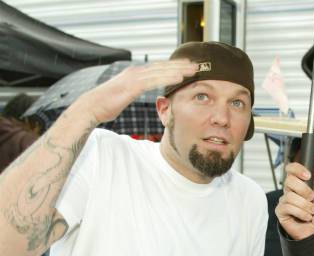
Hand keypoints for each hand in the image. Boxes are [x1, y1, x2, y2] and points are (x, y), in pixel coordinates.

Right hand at [76, 60, 197, 123]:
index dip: (174, 66)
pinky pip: (154, 81)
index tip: (188, 66)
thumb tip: (137, 92)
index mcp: (134, 74)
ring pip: (161, 72)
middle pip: (162, 66)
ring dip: (178, 70)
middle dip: (180, 65)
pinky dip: (168, 78)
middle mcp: (135, 72)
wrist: (91, 107)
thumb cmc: (106, 104)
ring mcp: (133, 78)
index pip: (158, 68)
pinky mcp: (132, 86)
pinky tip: (180, 78)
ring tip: (193, 70)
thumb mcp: (123, 95)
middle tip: (197, 65)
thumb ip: (132, 91)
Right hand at [276, 154, 313, 239]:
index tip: (308, 175)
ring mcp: (284, 201)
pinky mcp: (280, 211)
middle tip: (312, 199)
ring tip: (311, 212)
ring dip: (306, 206)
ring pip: (291, 196)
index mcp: (298, 184)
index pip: (290, 169)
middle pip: (290, 181)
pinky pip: (288, 207)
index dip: (297, 169)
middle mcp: (289, 191)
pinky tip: (305, 217)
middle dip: (305, 191)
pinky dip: (301, 213)